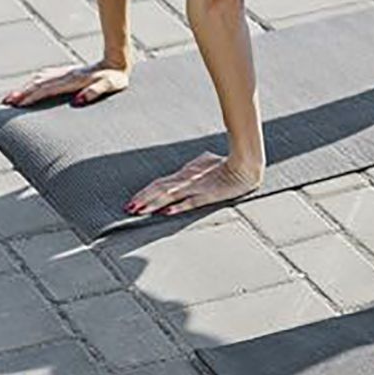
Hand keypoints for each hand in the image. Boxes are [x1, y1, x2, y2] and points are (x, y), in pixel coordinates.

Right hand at [3, 60, 130, 107]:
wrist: (119, 61)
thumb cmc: (116, 78)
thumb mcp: (110, 86)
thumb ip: (94, 92)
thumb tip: (77, 101)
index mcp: (73, 80)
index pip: (47, 89)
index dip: (31, 97)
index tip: (17, 104)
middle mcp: (66, 75)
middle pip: (39, 83)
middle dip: (22, 93)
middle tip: (6, 103)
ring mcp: (66, 72)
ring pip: (40, 78)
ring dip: (25, 87)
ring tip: (12, 97)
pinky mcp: (68, 72)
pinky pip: (47, 76)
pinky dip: (35, 81)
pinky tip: (31, 85)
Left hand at [126, 152, 262, 215]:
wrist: (245, 166)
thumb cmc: (227, 165)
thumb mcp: (207, 162)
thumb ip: (196, 165)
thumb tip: (191, 164)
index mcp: (185, 174)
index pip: (159, 183)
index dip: (144, 192)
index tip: (131, 201)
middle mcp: (187, 180)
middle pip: (160, 189)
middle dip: (143, 199)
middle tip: (128, 208)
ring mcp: (197, 188)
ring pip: (170, 196)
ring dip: (153, 204)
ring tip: (139, 211)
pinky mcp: (209, 195)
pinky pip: (191, 202)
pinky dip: (178, 207)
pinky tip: (167, 212)